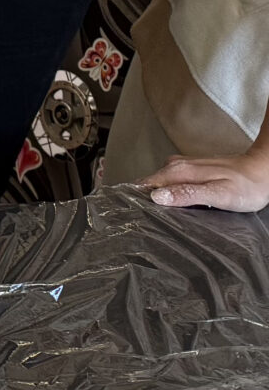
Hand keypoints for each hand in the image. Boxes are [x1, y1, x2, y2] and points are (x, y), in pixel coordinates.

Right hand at [140, 157, 268, 212]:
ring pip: (158, 185)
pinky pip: (169, 184)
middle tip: (148, 223)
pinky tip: (175, 207)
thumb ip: (188, 194)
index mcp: (177, 171)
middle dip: (144, 203)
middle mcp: (174, 165)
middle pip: (148, 186)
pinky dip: (168, 196)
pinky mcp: (188, 170)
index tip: (134, 217)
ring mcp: (181, 166)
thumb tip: (157, 197)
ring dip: (156, 200)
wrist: (264, 171)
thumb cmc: (246, 186)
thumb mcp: (219, 194)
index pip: (143, 185)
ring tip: (160, 218)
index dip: (136, 201)